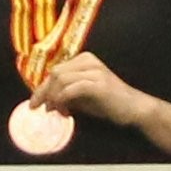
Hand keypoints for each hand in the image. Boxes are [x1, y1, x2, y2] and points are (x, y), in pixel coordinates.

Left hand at [35, 49, 159, 134]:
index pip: (56, 70)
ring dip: (53, 97)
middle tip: (39, 108)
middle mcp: (88, 61)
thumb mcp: (83, 96)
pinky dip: (62, 100)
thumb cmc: (109, 103)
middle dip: (43, 92)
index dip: (42, 87)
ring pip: (61, 79)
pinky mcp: (98, 84)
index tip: (35, 103)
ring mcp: (94, 71)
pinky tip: (63, 110)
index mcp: (84, 60)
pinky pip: (71, 89)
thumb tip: (46, 100)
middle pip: (55, 73)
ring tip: (54, 111)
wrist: (134, 108)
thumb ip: (66, 93)